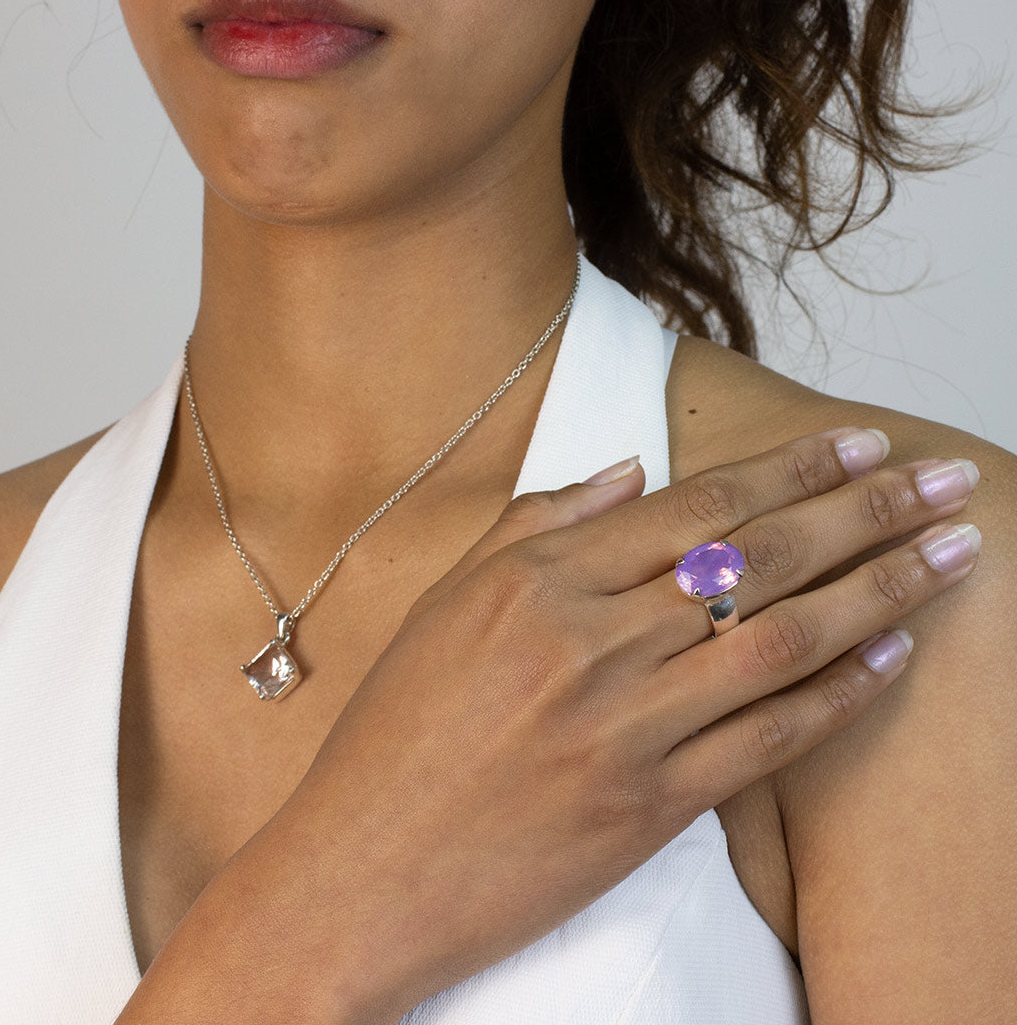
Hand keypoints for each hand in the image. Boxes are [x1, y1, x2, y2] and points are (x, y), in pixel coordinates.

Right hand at [230, 428, 980, 1022]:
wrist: (364, 871)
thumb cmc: (394, 732)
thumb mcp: (444, 601)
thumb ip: (538, 523)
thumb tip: (632, 468)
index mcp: (537, 583)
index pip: (695, 507)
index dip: (790, 469)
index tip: (858, 445)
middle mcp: (591, 644)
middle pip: (761, 560)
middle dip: (866, 510)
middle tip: (943, 478)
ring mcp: (627, 729)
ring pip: (785, 640)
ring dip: (883, 589)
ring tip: (952, 551)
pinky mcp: (650, 807)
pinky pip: (769, 742)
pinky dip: (840, 695)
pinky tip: (892, 655)